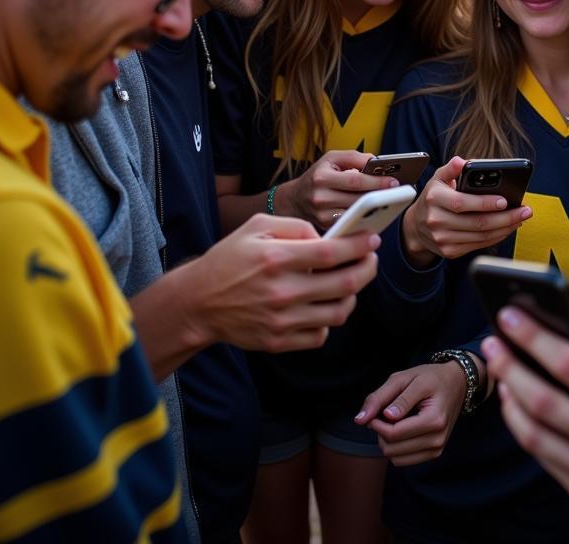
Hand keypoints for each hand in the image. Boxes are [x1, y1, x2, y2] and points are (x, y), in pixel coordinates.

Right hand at [180, 213, 379, 352]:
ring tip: (350, 281)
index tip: (372, 240)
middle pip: (345, 284)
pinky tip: (324, 305)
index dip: (360, 246)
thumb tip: (328, 237)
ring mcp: (281, 321)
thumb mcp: (256, 227)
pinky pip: (320, 335)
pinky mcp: (278, 342)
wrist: (197, 303)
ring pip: (339, 313)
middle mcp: (282, 292)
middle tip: (370, 258)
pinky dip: (329, 320)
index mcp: (277, 259)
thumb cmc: (229, 259)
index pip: (333, 253)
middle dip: (368, 268)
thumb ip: (295, 226)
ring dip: (352, 295)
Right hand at [279, 149, 396, 230]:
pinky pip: (352, 222)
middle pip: (358, 199)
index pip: (356, 180)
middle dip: (381, 195)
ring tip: (393, 200)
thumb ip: (355, 157)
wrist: (295, 199)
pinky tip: (380, 212)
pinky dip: (367, 217)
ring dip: (377, 208)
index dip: (377, 181)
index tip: (395, 181)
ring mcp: (323, 216)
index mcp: (322, 178)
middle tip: (400, 191)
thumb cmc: (318, 175)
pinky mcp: (327, 227)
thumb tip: (377, 163)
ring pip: (357, 213)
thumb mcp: (332, 158)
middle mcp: (321, 198)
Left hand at [355, 359, 472, 465]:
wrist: (457, 383)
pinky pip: (404, 460)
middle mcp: (438, 439)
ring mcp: (437, 449)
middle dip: (381, 432)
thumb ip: (381, 398)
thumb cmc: (430, 377)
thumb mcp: (404, 378)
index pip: (393, 434)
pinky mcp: (434, 453)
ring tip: (394, 420)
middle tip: (384, 412)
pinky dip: (396, 448)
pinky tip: (402, 429)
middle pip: (392, 449)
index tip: (375, 409)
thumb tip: (361, 420)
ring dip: (388, 441)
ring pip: (396, 458)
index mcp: (433, 419)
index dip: (376, 423)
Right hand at [400, 156, 531, 265]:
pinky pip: (479, 245)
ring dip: (505, 228)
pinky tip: (506, 228)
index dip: (485, 203)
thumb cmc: (434, 198)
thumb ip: (451, 168)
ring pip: (481, 236)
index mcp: (434, 199)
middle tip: (524, 211)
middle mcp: (437, 220)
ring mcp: (443, 239)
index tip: (505, 200)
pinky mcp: (450, 251)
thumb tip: (462, 162)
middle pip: (477, 223)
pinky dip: (496, 237)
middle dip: (505, 218)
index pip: (462, 203)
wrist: (416, 226)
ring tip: (520, 219)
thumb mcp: (438, 178)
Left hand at [483, 309, 568, 541]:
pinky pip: (543, 458)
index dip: (535, 338)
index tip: (510, 317)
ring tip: (500, 372)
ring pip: (534, 433)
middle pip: (544, 398)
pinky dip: (523, 428)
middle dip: (510, 365)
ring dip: (510, 398)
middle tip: (492, 342)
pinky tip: (516, 406)